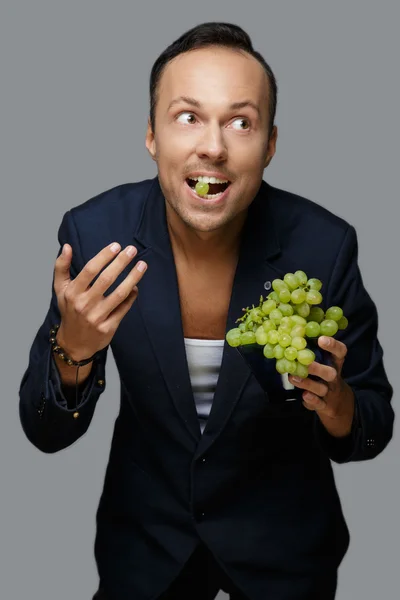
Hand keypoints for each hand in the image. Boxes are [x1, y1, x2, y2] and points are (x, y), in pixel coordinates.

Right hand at [53, 242, 146, 360]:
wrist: (73, 343)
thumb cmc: (70, 311)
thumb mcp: (60, 290)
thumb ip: (61, 267)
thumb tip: (67, 247)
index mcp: (72, 293)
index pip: (90, 270)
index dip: (104, 256)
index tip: (116, 245)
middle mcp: (84, 305)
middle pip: (106, 279)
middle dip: (121, 262)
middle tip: (132, 250)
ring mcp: (97, 317)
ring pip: (119, 294)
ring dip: (133, 278)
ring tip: (142, 265)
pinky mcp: (108, 328)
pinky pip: (124, 308)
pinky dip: (132, 296)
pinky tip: (136, 286)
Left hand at [288, 336, 354, 436]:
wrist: (337, 402)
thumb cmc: (324, 375)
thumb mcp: (324, 362)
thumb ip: (312, 350)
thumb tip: (291, 331)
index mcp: (335, 363)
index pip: (340, 352)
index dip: (333, 346)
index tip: (321, 339)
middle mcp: (334, 377)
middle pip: (330, 373)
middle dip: (318, 368)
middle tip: (305, 363)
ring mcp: (330, 392)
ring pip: (321, 389)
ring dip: (307, 384)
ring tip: (293, 377)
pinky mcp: (325, 405)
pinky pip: (319, 404)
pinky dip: (311, 401)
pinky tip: (304, 396)